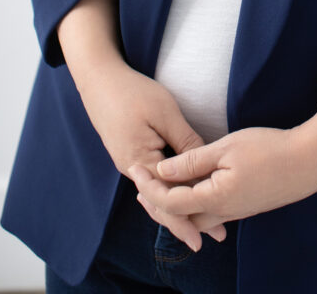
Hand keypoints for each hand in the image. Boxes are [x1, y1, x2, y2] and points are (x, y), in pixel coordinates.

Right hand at [76, 59, 221, 249]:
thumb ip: (185, 142)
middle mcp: (132, 169)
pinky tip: (185, 193)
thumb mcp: (165, 114)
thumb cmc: (133, 93)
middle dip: (190, 219)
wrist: (100, 80)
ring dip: (182, 205)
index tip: (215, 233)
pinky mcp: (132, 153)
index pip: (170, 200)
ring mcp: (130, 162)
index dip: (193, 217)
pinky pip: (154, 179)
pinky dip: (171, 189)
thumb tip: (205, 167)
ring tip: (205, 221)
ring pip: (159, 192)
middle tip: (217, 236)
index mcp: (140, 163)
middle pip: (164, 202)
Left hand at [128, 125, 316, 243]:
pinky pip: (211, 212)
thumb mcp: (227, 147)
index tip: (135, 168)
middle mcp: (222, 212)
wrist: (309, 161)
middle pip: (179, 216)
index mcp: (215, 198)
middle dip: (155, 201)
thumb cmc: (269, 149)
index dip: (149, 186)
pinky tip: (191, 187)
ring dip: (173, 203)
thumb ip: (192, 161)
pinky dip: (193, 202)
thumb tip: (162, 171)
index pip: (170, 200)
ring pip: (195, 217)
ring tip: (159, 185)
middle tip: (139, 181)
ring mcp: (235, 211)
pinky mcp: (245, 205)